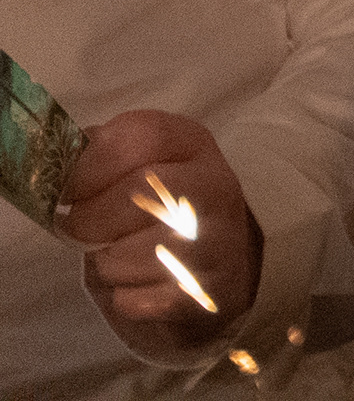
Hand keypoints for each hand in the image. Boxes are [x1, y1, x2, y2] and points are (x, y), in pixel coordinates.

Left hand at [62, 111, 257, 354]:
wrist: (208, 272)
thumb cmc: (156, 214)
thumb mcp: (138, 169)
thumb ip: (102, 157)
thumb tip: (55, 157)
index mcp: (193, 145)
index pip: (147, 134)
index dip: (94, 162)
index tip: (67, 188)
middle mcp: (215, 184)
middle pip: (141, 190)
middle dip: (91, 218)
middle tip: (77, 229)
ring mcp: (218, 239)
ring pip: (134, 252)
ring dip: (108, 264)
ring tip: (117, 259)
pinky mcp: (206, 290)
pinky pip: (138, 299)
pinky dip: (125, 298)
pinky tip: (139, 286)